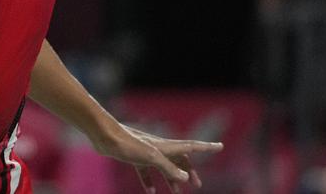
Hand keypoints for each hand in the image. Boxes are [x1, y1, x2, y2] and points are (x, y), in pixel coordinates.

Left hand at [94, 124, 222, 192]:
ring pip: (164, 167)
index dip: (207, 147)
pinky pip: (147, 171)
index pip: (192, 146)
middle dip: (189, 172)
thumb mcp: (151, 158)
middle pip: (180, 160)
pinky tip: (151, 191)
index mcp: (167, 146)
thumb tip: (185, 178)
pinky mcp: (135, 157)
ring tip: (176, 193)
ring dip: (171, 179)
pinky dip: (150, 181)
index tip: (220, 146)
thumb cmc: (128, 143)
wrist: (104, 136)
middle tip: (197, 185)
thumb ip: (168, 168)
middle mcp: (159, 148)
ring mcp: (147, 152)